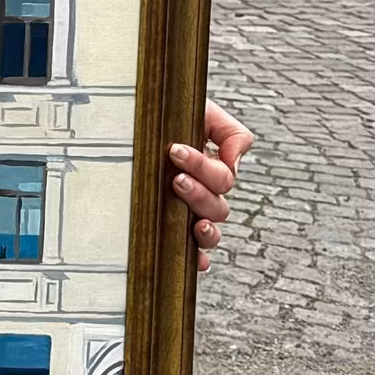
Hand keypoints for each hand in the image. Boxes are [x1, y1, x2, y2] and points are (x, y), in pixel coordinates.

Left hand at [170, 99, 252, 274]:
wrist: (139, 120)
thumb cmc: (168, 118)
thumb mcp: (203, 114)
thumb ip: (231, 132)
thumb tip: (235, 162)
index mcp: (212, 171)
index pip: (222, 179)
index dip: (202, 166)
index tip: (175, 150)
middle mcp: (203, 195)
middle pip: (218, 208)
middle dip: (199, 194)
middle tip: (175, 179)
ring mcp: (187, 214)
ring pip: (209, 231)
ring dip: (204, 227)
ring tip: (189, 219)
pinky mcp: (170, 229)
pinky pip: (192, 252)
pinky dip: (199, 258)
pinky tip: (197, 260)